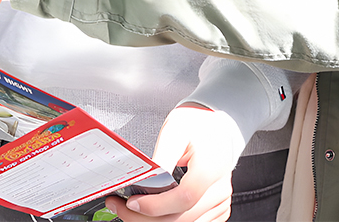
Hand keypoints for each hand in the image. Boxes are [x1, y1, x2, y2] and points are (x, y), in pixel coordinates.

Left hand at [107, 104, 242, 221]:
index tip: (132, 202)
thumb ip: (161, 158)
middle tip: (119, 206)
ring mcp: (219, 203)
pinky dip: (167, 221)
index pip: (185, 196)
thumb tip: (144, 179)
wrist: (216, 129)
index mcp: (212, 167)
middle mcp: (219, 189)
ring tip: (130, 209)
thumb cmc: (198, 126)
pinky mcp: (216, 211)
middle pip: (181, 218)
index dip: (156, 205)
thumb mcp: (175, 132)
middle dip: (144, 218)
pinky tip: (150, 213)